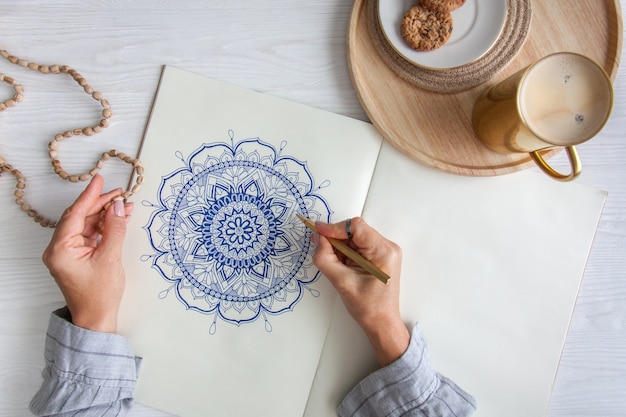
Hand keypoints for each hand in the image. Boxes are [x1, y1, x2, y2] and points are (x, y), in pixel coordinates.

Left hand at [42, 174, 132, 332]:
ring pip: (86, 224)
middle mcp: (59, 249)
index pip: (75, 214)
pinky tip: (118, 218)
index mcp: (60, 249)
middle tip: (119, 194)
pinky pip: (90, 234)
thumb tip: (118, 207)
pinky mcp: (77, 256)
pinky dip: (104, 226)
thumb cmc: (99, 294)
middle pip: (80, 217)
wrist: (96, 318)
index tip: (99, 180)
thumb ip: (114, 229)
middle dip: (100, 204)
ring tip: (125, 206)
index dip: (89, 196)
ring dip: (105, 215)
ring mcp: (68, 252)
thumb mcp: (110, 258)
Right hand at [312, 217, 409, 365]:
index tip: (318, 232)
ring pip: (355, 237)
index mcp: (383, 252)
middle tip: (322, 251)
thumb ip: (326, 258)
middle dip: (336, 238)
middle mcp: (388, 247)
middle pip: (355, 230)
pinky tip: (343, 264)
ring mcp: (385, 251)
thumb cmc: (367, 307)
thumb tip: (317, 237)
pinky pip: (359, 244)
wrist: (382, 322)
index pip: (356, 227)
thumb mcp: (341, 282)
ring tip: (336, 264)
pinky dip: (346, 251)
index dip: (335, 228)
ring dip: (341, 246)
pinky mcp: (380, 255)